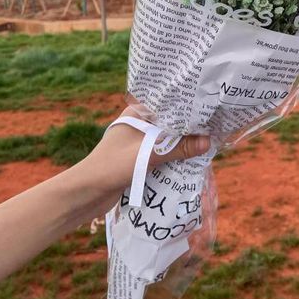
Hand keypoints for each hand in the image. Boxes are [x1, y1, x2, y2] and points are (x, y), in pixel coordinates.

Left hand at [76, 107, 210, 214]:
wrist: (85, 194)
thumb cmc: (112, 166)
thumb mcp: (148, 155)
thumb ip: (177, 148)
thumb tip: (208, 142)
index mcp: (136, 113)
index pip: (167, 104)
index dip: (187, 106)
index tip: (207, 107)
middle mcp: (138, 124)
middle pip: (169, 123)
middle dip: (188, 127)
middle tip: (213, 126)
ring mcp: (138, 142)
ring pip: (166, 140)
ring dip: (182, 145)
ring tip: (208, 143)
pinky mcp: (138, 160)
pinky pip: (162, 155)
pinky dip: (174, 158)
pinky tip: (190, 161)